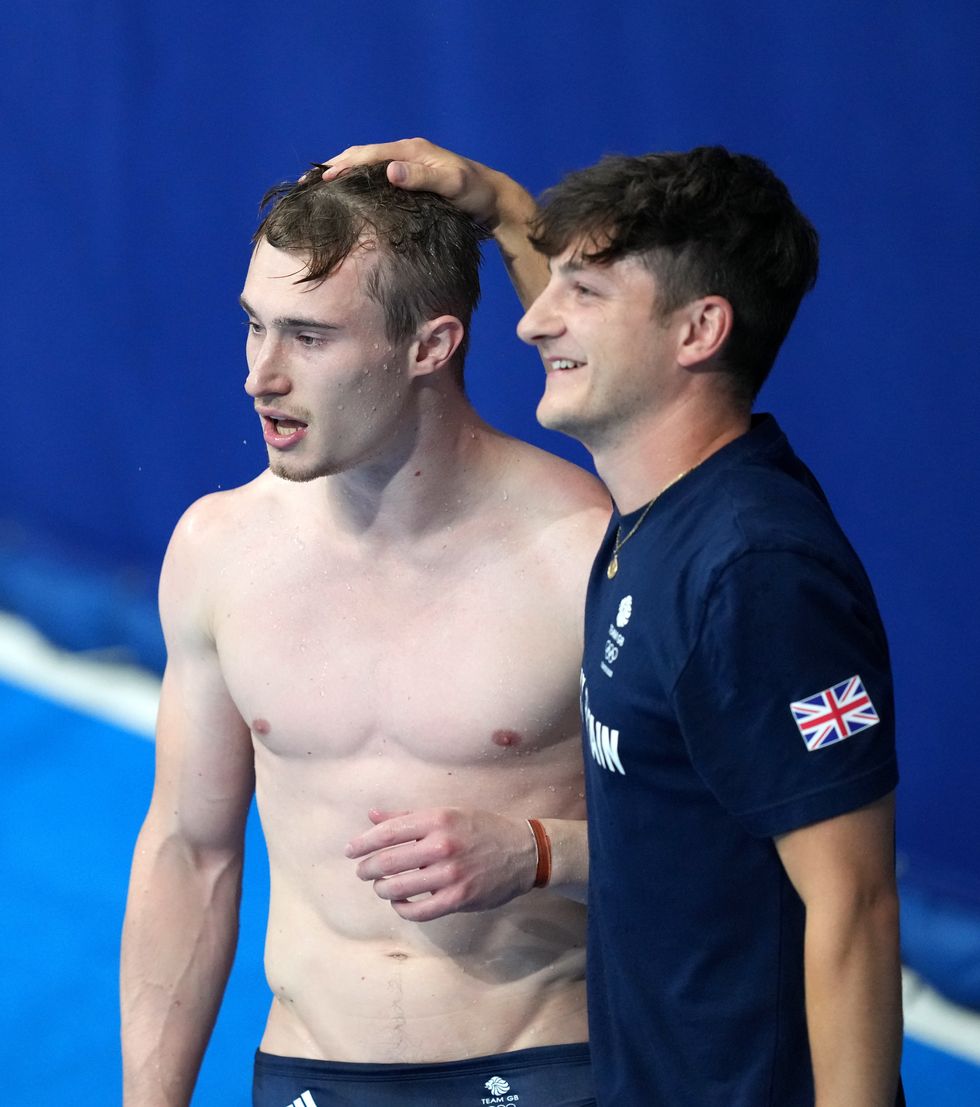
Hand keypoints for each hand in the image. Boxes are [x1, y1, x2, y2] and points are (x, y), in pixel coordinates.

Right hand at [320, 137, 532, 230]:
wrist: (495, 201)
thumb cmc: (476, 194)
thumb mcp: (452, 186)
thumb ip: (422, 178)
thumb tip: (389, 171)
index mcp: (411, 150)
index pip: (368, 155)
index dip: (343, 167)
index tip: (320, 181)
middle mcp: (407, 153)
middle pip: (362, 156)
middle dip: (335, 168)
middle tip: (307, 185)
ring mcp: (409, 165)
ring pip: (368, 166)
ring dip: (344, 175)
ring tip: (319, 190)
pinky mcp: (412, 179)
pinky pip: (378, 177)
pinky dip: (359, 183)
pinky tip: (349, 197)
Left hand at [345, 807, 538, 921]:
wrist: (523, 852)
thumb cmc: (481, 829)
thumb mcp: (447, 813)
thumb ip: (408, 817)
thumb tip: (372, 817)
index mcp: (437, 819)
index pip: (388, 833)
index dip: (363, 843)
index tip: (350, 851)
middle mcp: (442, 845)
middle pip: (388, 861)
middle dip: (368, 869)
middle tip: (362, 872)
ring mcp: (450, 874)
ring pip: (399, 888)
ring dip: (383, 889)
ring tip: (382, 887)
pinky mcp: (459, 898)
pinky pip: (419, 911)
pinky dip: (403, 909)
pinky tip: (400, 903)